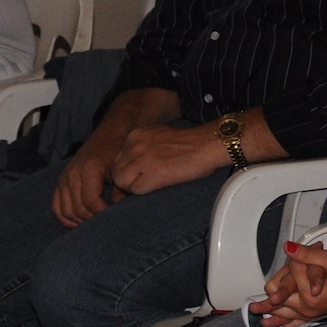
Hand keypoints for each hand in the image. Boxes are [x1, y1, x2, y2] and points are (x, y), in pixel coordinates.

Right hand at [51, 128, 125, 226]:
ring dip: (80, 221)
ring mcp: (63, 179)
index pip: (90, 201)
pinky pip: (56, 207)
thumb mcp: (123, 168)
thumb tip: (118, 210)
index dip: (101, 214)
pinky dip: (66, 218)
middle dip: (92, 220)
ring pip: (66, 211)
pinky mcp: (60, 184)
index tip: (113, 218)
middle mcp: (72, 174)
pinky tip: (80, 223)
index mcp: (89, 169)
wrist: (109, 135)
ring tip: (95, 224)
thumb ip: (121, 189)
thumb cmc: (119, 152)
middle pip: (77, 208)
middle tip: (106, 223)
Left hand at [109, 122, 230, 195]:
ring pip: (122, 182)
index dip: (129, 170)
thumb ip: (144, 148)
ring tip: (153, 184)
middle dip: (128, 180)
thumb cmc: (192, 143)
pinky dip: (145, 192)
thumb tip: (135, 167)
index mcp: (136, 135)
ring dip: (134, 187)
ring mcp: (141, 160)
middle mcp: (134, 146)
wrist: (210, 144)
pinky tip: (159, 186)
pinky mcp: (151, 174)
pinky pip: (136, 191)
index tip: (142, 173)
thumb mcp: (160, 137)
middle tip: (146, 182)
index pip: (119, 159)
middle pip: (117, 171)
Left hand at [254, 241, 326, 326]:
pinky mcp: (315, 317)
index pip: (293, 271)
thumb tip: (287, 247)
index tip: (306, 249)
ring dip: (269, 311)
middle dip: (274, 288)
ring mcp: (311, 314)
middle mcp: (308, 307)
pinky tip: (271, 325)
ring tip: (255, 311)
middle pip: (281, 295)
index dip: (296, 257)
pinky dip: (282, 323)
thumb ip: (308, 255)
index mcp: (311, 294)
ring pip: (283, 312)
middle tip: (261, 292)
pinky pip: (294, 322)